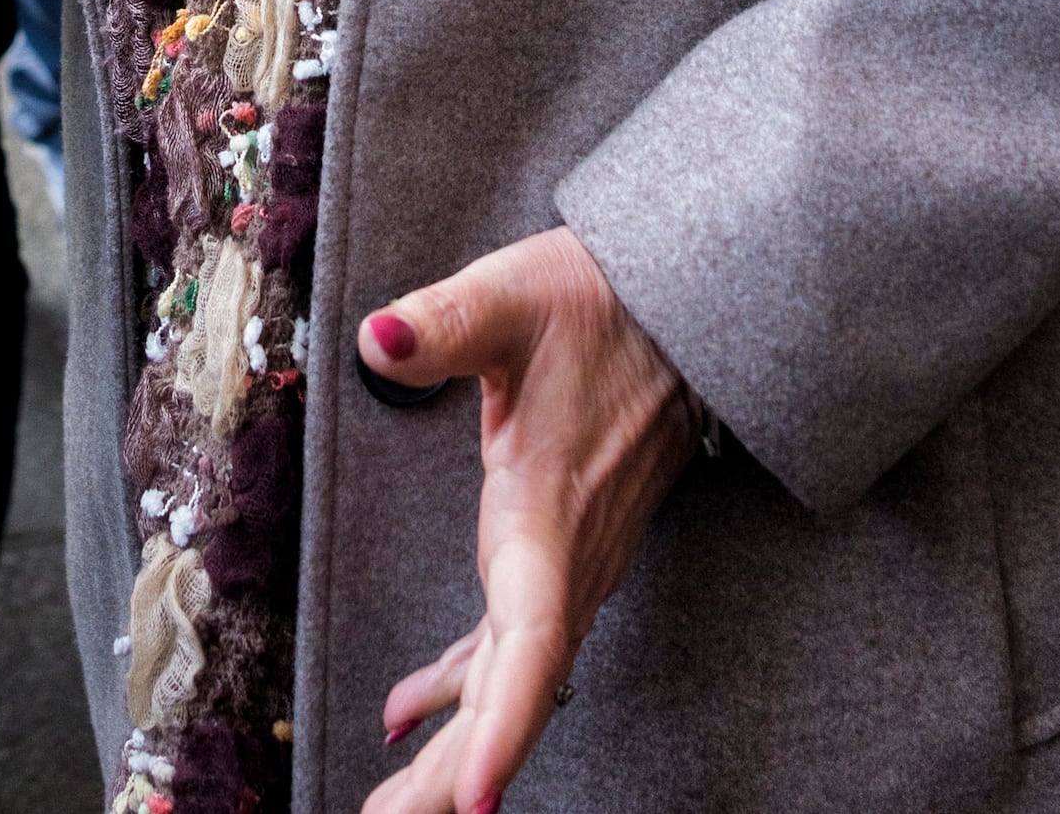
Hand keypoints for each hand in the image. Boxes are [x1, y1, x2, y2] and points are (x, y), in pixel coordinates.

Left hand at [356, 227, 701, 813]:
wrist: (679, 305)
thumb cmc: (597, 301)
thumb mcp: (513, 297)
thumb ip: (447, 323)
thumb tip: (380, 337)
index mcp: (548, 512)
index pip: (532, 641)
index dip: (504, 721)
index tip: (475, 799)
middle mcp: (566, 558)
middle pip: (515, 692)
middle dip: (456, 774)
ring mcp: (571, 565)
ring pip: (515, 682)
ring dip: (458, 747)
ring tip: (390, 808)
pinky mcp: (562, 554)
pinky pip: (515, 649)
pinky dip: (466, 694)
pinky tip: (409, 717)